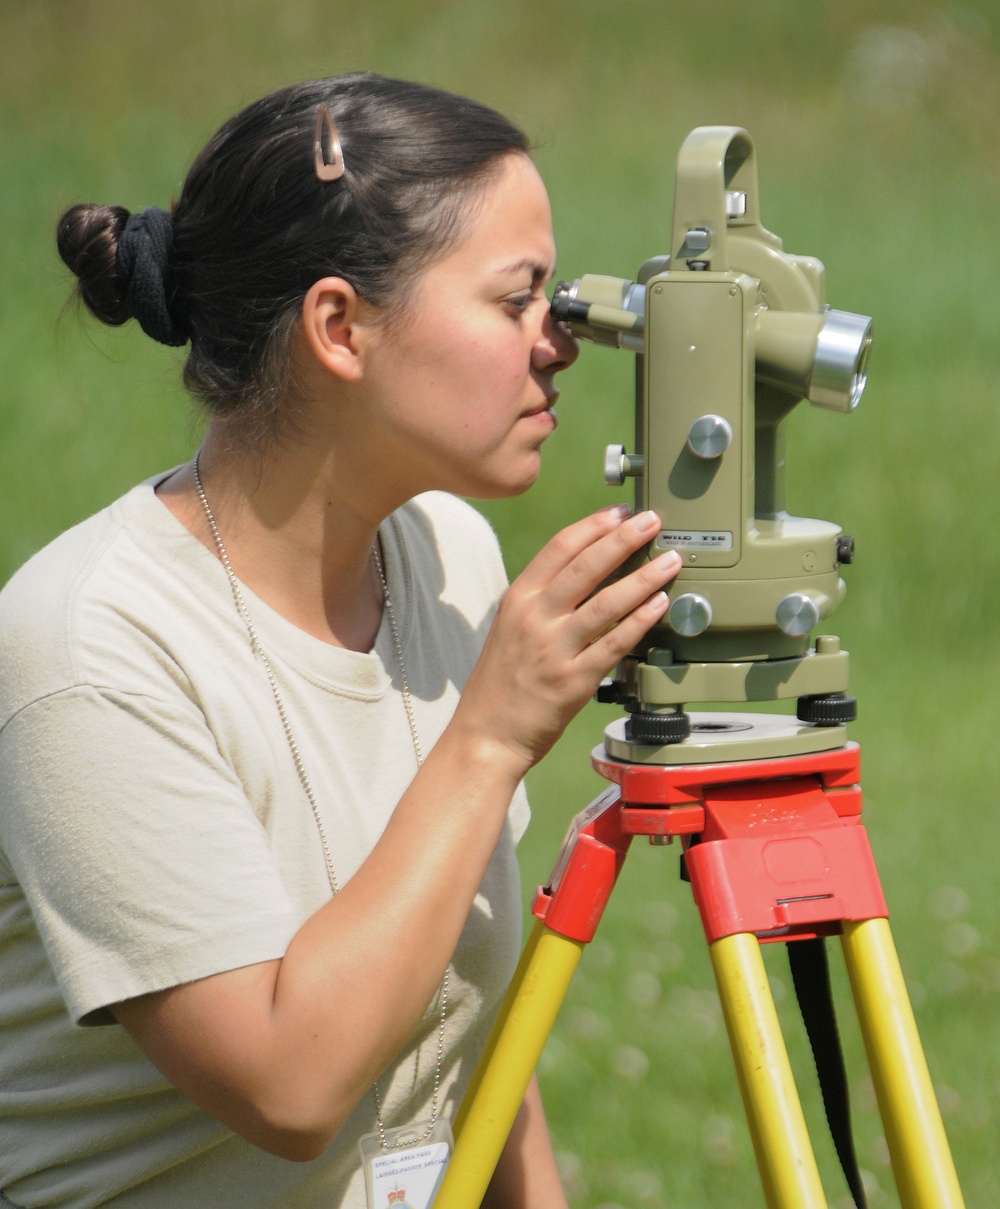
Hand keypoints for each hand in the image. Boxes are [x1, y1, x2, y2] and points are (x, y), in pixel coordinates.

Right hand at [456, 506, 680, 771]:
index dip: (594, 525)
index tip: (621, 511)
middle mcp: (535, 618)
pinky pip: (614, 644)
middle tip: (652, 520)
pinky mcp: (574, 680)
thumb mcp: (511, 628)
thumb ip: (543, 601)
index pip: (559, 548)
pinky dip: (640, 621)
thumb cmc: (501, 683)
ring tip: (670, 560)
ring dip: (644, 577)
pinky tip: (660, 605)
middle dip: (623, 538)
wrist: (486, 735)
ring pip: (606, 602)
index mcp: (518, 600)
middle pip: (586, 567)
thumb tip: (589, 573)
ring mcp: (555, 649)